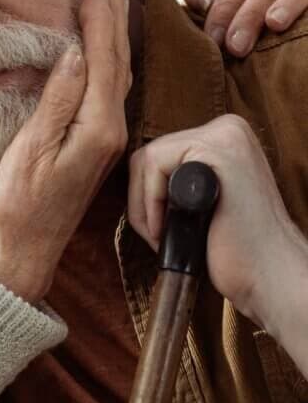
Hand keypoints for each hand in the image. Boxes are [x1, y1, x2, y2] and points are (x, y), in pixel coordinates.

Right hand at [0, 0, 130, 302]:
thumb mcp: (32, 148)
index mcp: (97, 125)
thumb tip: (75, 53)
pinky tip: (99, 45)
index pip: (105, 58)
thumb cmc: (23, 201)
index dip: (101, 18)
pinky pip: (108, 86)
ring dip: (113, 31)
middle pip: (118, 59)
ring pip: (117, 71)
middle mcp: (110, 126)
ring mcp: (105, 134)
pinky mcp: (96, 139)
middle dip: (113, 14)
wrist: (30, 246)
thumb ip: (57, 100)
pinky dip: (106, 55)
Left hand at [128, 115, 307, 366]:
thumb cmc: (235, 249)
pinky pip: (154, 166)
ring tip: (163, 236)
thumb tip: (131, 179)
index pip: (158, 154)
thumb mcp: (201, 202)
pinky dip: (150, 203)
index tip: (157, 229)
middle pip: (149, 155)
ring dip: (143, 206)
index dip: (145, 196)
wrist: (270, 274)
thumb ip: (175, 182)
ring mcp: (224, 135)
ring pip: (147, 160)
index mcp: (225, 137)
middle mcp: (227, 128)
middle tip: (157, 236)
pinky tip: (168, 229)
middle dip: (142, 201)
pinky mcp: (217, 149)